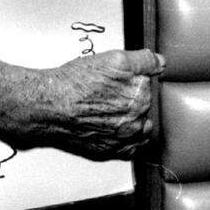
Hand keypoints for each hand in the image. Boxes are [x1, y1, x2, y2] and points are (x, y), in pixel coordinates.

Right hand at [7, 49, 164, 159]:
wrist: (48, 106)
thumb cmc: (75, 83)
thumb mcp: (114, 58)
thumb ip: (144, 60)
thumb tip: (161, 63)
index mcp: (141, 95)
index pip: (149, 82)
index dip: (135, 76)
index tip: (123, 77)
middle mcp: (135, 120)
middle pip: (144, 104)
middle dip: (132, 96)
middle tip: (111, 91)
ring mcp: (123, 138)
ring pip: (140, 126)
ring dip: (133, 119)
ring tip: (113, 109)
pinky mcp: (110, 151)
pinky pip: (130, 148)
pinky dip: (128, 140)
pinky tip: (118, 129)